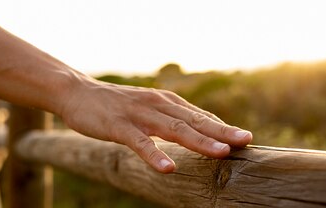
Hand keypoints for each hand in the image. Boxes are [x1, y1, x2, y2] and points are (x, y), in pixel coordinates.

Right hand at [58, 78, 252, 172]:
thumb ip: (173, 118)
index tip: (246, 138)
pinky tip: (168, 168)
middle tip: (245, 141)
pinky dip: (155, 155)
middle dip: (222, 132)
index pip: (201, 116)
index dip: (224, 127)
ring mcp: (140, 115)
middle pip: (195, 121)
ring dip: (199, 141)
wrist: (78, 92)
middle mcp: (159, 105)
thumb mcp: (151, 108)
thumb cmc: (118, 105)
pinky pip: (140, 143)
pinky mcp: (120, 126)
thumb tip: (202, 132)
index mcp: (168, 103)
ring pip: (174, 129)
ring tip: (221, 153)